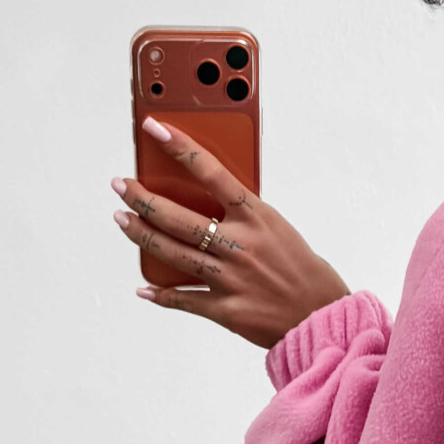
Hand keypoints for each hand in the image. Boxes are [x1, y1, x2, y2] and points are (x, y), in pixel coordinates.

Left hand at [113, 119, 350, 350]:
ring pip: (171, 252)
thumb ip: (242, 216)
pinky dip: (161, 295)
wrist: (322, 315)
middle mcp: (239, 245)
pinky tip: (144, 288)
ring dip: (141, 234)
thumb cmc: (302, 269)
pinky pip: (183, 299)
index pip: (211, 172)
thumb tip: (207, 204)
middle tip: (122, 185)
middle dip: (142, 198)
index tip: (155, 129)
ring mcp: (229, 278)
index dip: (180, 147)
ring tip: (122, 220)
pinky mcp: (225, 310)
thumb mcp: (276, 228)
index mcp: (256, 217)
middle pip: (177, 217)